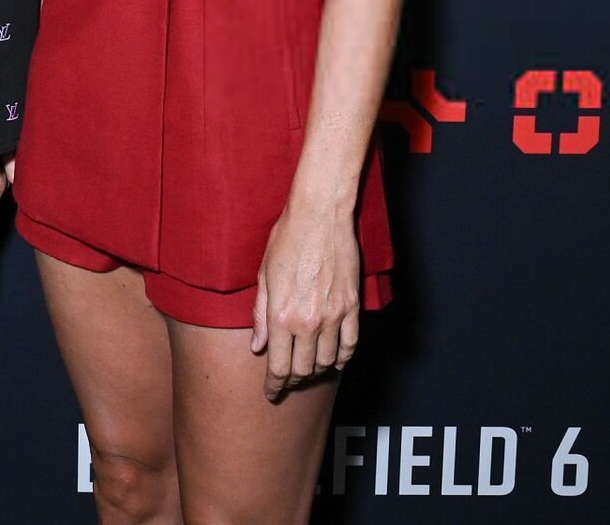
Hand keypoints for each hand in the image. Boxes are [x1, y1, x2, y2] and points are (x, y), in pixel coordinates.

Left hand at [250, 203, 359, 402]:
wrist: (320, 216)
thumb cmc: (286, 240)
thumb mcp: (263, 276)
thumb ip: (261, 315)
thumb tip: (257, 346)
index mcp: (281, 316)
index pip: (278, 366)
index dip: (274, 385)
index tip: (271, 393)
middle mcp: (308, 322)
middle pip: (303, 369)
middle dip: (292, 380)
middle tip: (287, 380)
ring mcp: (333, 316)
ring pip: (327, 361)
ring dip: (316, 370)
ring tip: (308, 369)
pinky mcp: (352, 307)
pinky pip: (350, 344)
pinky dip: (343, 358)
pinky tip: (336, 361)